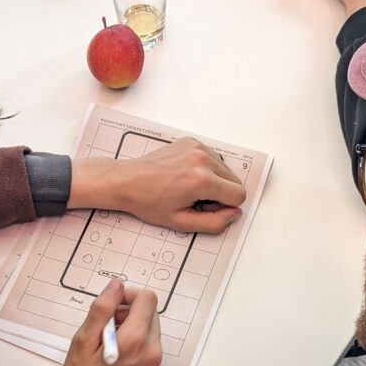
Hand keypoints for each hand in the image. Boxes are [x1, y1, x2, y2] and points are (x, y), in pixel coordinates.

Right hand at [55, 280, 161, 365]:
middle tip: (104, 327)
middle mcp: (151, 350)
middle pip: (150, 312)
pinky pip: (148, 345)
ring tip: (107, 344)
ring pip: (149, 328)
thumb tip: (116, 286)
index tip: (111, 306)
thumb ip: (102, 309)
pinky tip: (114, 356)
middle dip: (128, 312)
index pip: (147, 298)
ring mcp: (154, 362)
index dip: (127, 296)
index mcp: (136, 340)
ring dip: (130, 327)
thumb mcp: (83, 341)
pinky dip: (134, 342)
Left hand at [69, 138, 246, 233]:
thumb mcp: (181, 222)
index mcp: (202, 180)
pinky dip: (205, 168)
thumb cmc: (148, 201)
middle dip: (221, 193)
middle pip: (235, 180)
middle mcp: (203, 159)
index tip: (205, 207)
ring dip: (214, 180)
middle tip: (194, 199)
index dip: (225, 207)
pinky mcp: (192, 142)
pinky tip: (185, 175)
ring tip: (188, 187)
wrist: (127, 181)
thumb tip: (234, 214)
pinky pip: (213, 158)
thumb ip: (214, 223)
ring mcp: (197, 147)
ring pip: (225, 169)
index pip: (239, 195)